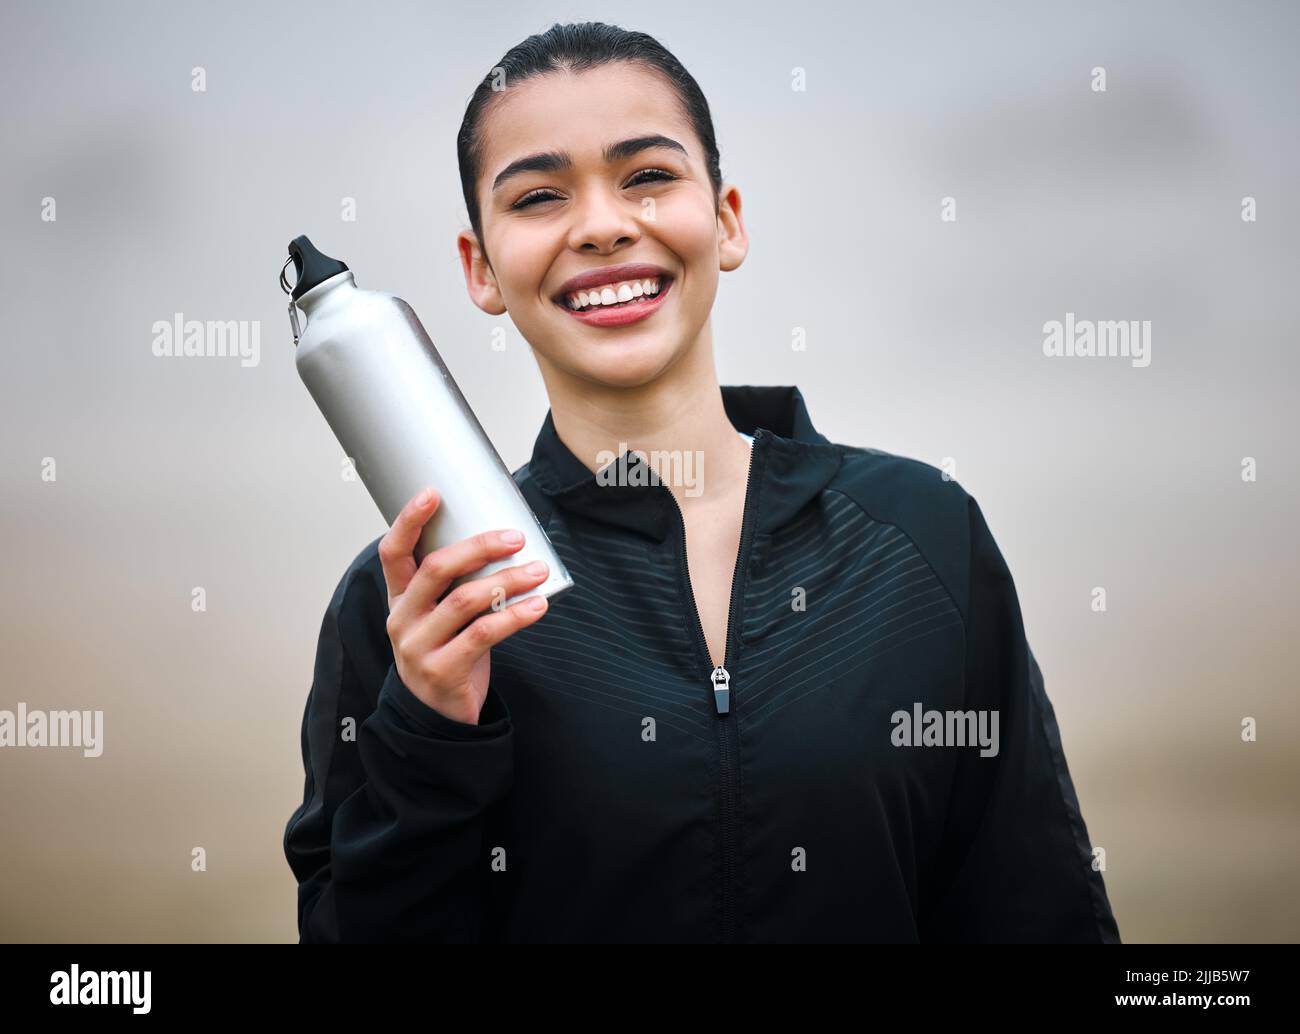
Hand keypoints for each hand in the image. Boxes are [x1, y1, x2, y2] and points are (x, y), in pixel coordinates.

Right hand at [378, 487, 549, 723]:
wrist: (437, 717)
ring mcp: (419, 647)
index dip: (408, 521)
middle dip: (479, 547)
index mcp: (400, 599)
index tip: (431, 493)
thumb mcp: (439, 618)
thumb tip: (505, 546)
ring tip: (538, 571)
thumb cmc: (446, 654)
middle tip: (515, 537)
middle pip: (436, 568)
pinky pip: (483, 634)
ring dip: (508, 581)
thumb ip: (457, 587)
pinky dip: (515, 616)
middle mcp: (403, 619)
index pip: (393, 552)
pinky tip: (538, 606)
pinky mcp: (443, 670)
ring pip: (465, 600)